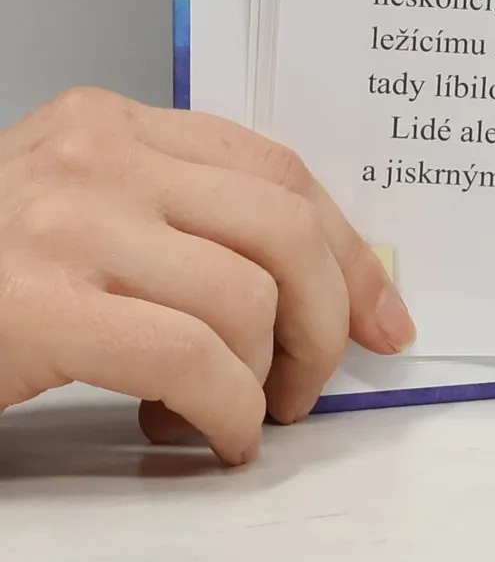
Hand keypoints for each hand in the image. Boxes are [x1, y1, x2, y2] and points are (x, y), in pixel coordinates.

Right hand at [0, 88, 413, 463]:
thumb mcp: (80, 216)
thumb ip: (179, 223)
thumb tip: (316, 287)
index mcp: (113, 123)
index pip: (278, 171)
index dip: (349, 250)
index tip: (387, 317)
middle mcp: (97, 158)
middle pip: (284, 228)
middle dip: (327, 319)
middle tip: (311, 385)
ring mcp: (67, 225)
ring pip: (248, 299)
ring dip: (269, 379)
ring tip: (241, 416)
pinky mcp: (39, 304)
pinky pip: (191, 359)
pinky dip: (225, 413)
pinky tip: (212, 438)